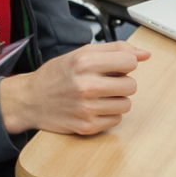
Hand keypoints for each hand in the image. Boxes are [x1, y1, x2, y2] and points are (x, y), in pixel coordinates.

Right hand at [0, 42, 148, 135]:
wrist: (30, 100)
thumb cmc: (58, 75)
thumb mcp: (82, 53)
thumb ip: (115, 49)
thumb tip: (145, 54)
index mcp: (84, 62)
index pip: (130, 62)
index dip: (126, 64)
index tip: (115, 67)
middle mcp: (85, 85)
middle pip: (131, 85)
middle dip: (122, 83)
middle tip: (106, 83)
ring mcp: (86, 108)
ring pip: (126, 104)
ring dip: (117, 100)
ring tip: (99, 96)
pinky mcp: (87, 126)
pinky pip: (116, 120)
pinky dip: (109, 114)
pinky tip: (94, 108)